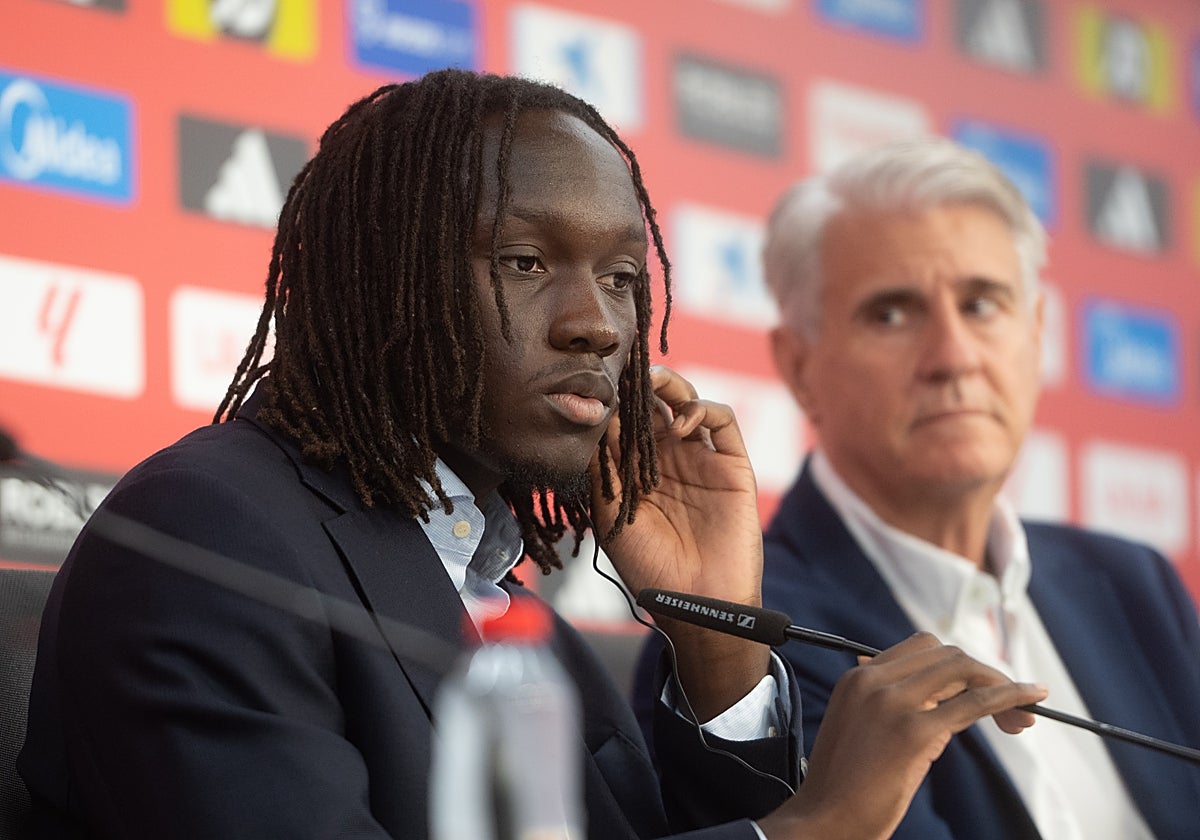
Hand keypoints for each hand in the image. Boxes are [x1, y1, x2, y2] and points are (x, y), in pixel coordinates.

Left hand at [590, 366, 768, 717]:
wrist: (697, 603)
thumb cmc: (648, 568)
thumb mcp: (611, 516)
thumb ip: (603, 469)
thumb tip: (592, 419)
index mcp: (635, 471)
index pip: (623, 422)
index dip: (612, 402)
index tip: (595, 383)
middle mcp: (668, 459)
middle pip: (655, 405)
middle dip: (639, 385)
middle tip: (624, 372)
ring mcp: (700, 458)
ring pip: (687, 403)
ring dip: (671, 386)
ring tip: (652, 384)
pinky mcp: (732, 464)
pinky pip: (722, 421)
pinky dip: (703, 410)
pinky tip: (681, 423)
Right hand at [757, 633, 1047, 839]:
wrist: (824, 820)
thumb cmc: (843, 786)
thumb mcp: (858, 727)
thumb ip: (889, 702)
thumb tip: (938, 697)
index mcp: (858, 678)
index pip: (921, 649)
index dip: (958, 667)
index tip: (978, 690)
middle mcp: (873, 680)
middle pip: (946, 654)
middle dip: (984, 675)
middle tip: (1010, 711)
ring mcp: (894, 702)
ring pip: (963, 670)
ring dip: (1000, 685)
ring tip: (1020, 718)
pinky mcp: (916, 731)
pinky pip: (975, 702)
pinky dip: (1009, 696)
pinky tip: (1029, 701)